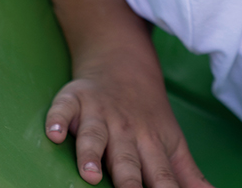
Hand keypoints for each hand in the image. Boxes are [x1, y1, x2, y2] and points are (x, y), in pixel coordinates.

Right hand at [45, 71, 212, 187]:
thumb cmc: (149, 117)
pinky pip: (63, 109)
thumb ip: (187, 175)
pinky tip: (54, 134)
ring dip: (91, 155)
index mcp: (152, 145)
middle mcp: (126, 130)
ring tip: (90, 175)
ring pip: (94, 136)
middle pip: (127, 160)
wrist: (124, 65)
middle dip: (129, 182)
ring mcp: (99, 114)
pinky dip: (57, 120)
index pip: (161, 176)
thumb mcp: (173, 144)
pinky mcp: (75, 99)